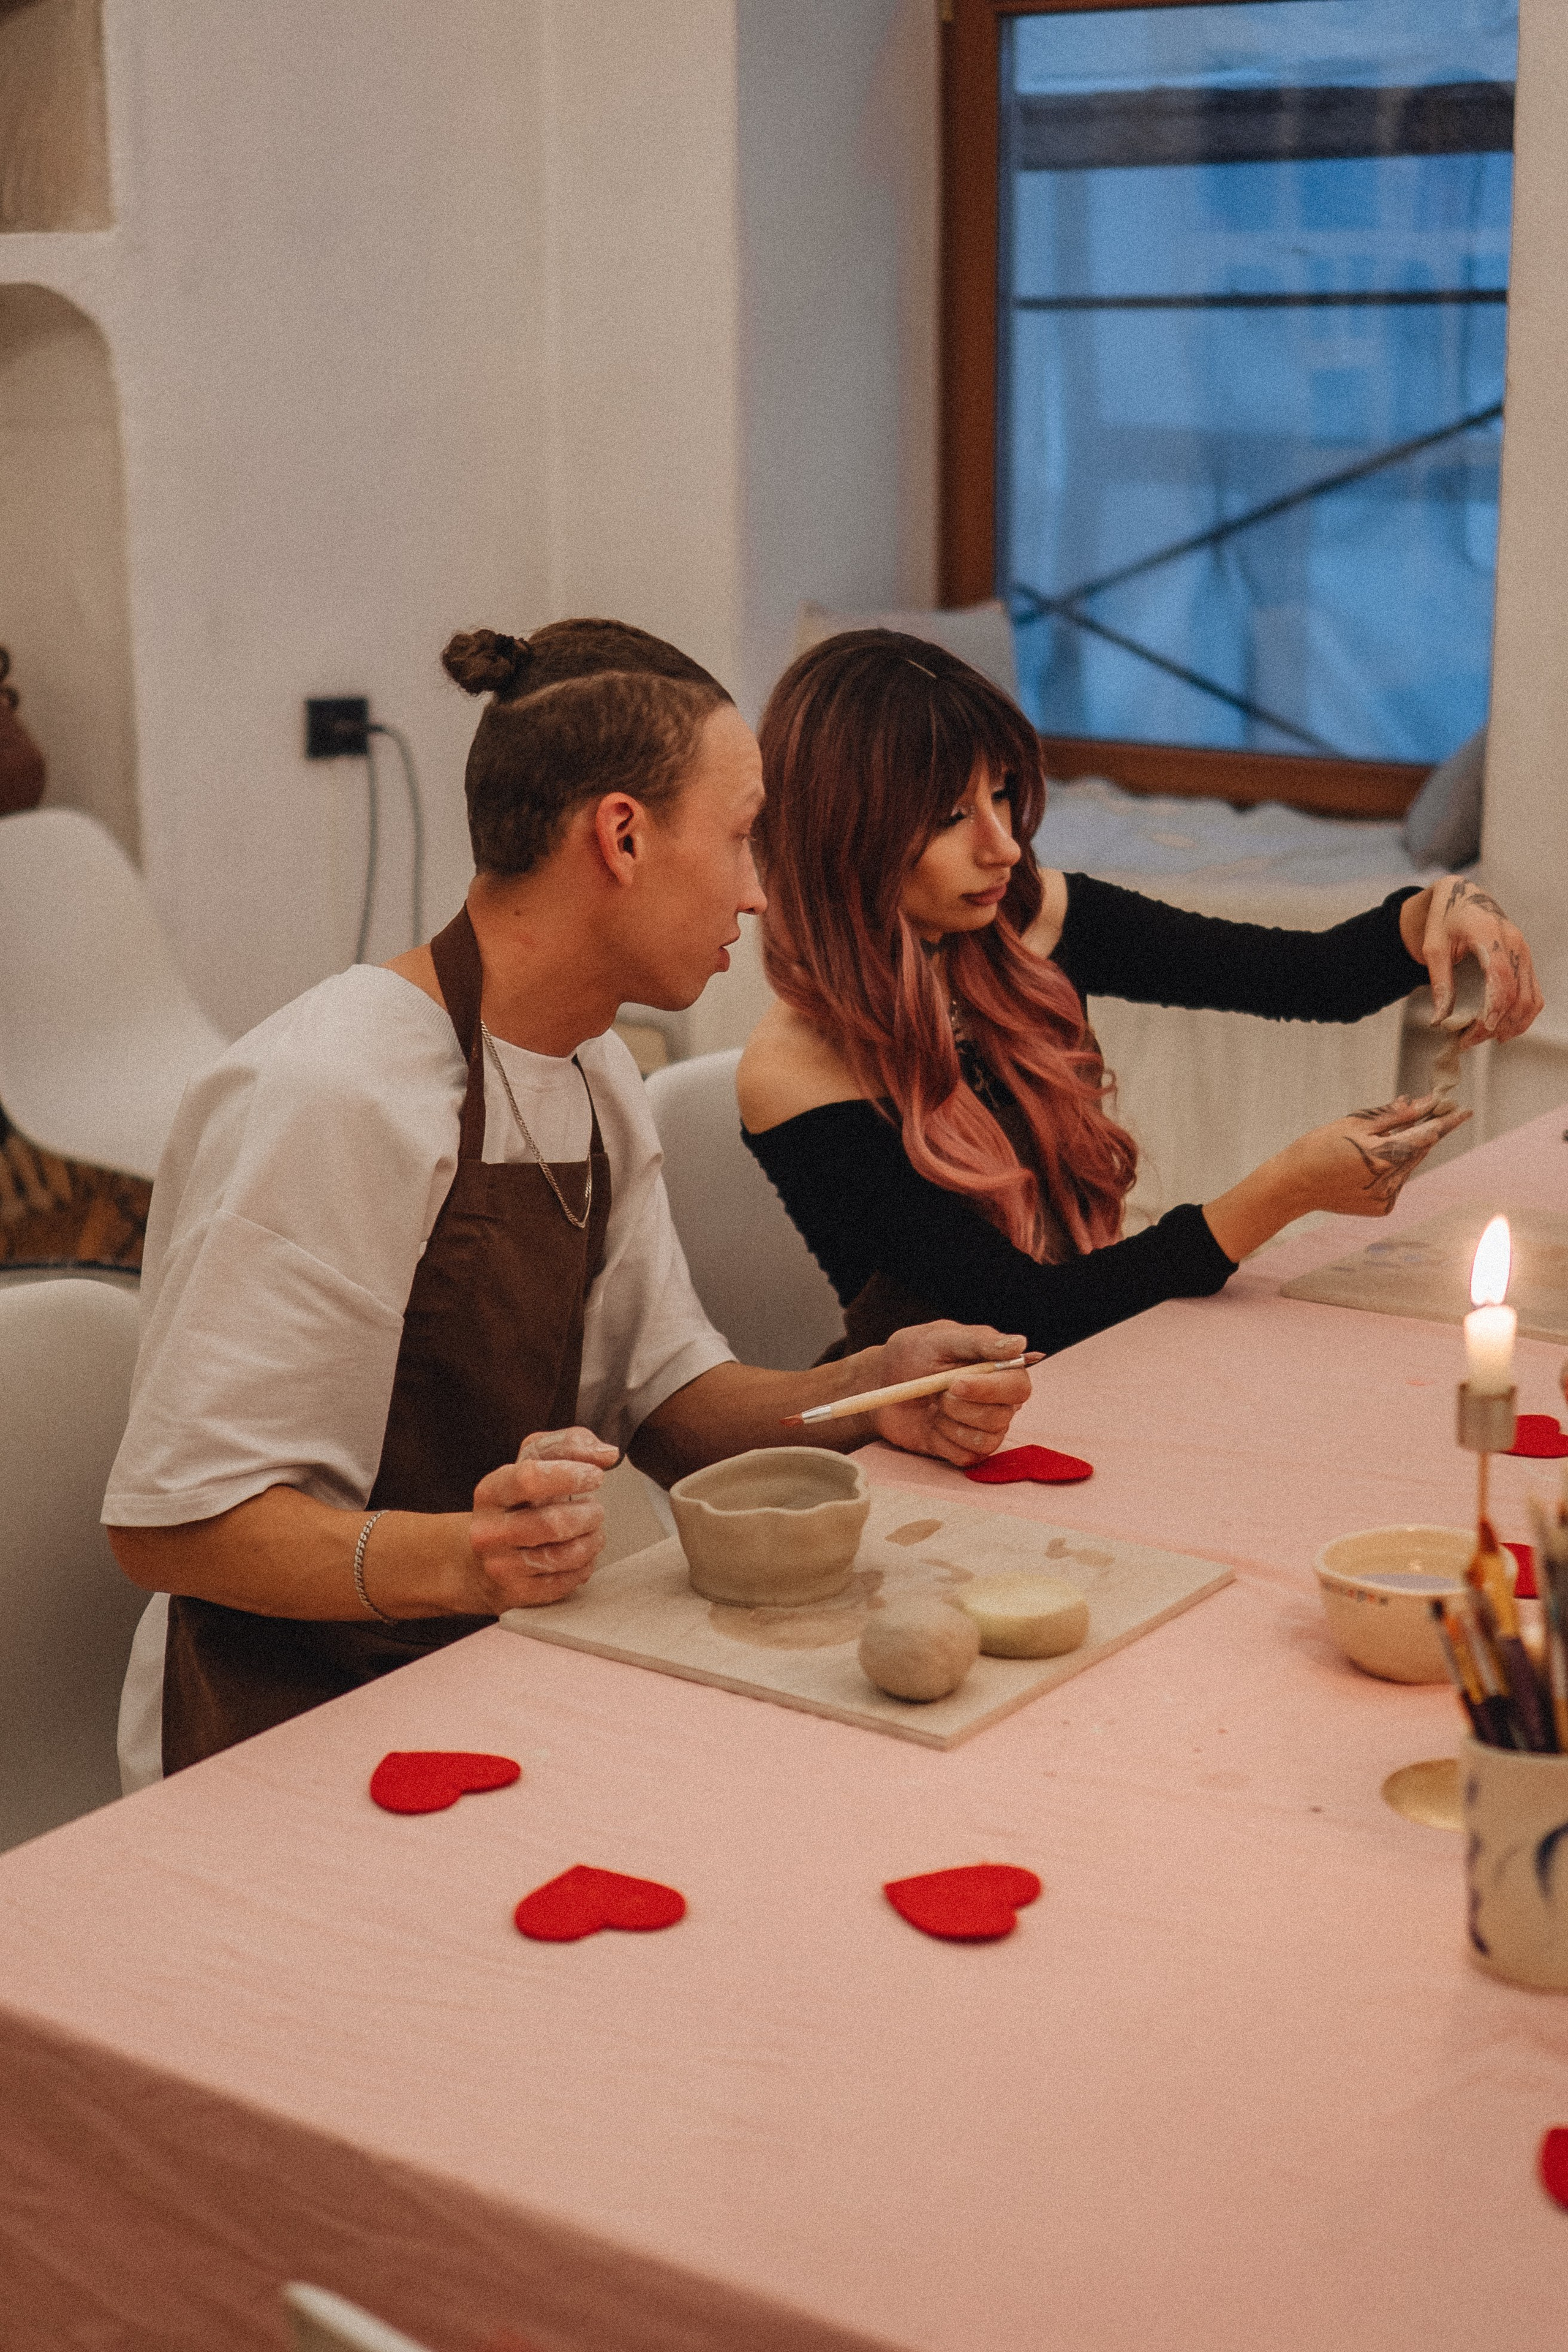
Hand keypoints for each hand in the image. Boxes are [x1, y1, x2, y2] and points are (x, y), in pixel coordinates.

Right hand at [464, 1426, 619, 1610]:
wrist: (484, 1558)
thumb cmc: (519, 1504)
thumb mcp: (533, 1463)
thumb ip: (568, 1446)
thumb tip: (607, 1454)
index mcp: (490, 1492)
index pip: (530, 1478)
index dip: (570, 1475)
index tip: (595, 1475)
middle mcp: (488, 1531)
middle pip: (552, 1523)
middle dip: (588, 1515)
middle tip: (596, 1510)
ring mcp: (500, 1566)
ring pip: (561, 1556)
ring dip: (591, 1541)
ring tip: (593, 1530)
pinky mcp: (516, 1594)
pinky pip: (564, 1582)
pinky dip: (584, 1566)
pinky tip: (583, 1555)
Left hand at [872, 1322, 1035, 1466]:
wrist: (882, 1384)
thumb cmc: (913, 1355)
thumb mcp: (941, 1339)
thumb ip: (979, 1342)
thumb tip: (1019, 1344)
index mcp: (1000, 1370)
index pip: (1018, 1387)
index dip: (990, 1389)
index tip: (956, 1383)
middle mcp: (999, 1400)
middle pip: (1002, 1416)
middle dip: (963, 1407)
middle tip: (938, 1394)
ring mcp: (984, 1427)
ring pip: (985, 1439)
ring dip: (951, 1423)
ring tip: (934, 1405)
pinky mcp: (967, 1449)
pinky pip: (966, 1455)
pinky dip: (943, 1441)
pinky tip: (932, 1424)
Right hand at [1279, 1093, 1471, 1219]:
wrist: (1294, 1184)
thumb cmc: (1320, 1147)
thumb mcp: (1355, 1123)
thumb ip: (1394, 1115)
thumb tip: (1423, 1103)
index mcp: (1386, 1157)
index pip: (1427, 1135)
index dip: (1446, 1121)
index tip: (1464, 1110)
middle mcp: (1392, 1182)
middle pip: (1420, 1151)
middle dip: (1423, 1132)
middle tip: (1427, 1112)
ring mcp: (1388, 1198)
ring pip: (1408, 1166)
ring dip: (1404, 1150)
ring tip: (1377, 1142)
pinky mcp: (1381, 1208)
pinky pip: (1396, 1182)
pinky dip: (1390, 1169)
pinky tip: (1367, 1165)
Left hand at [1406, 877, 1543, 1043]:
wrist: (1464, 896)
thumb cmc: (1446, 919)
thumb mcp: (1433, 947)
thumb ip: (1439, 982)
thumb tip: (1439, 1020)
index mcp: (1489, 933)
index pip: (1501, 976)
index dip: (1494, 1006)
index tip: (1478, 1030)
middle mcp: (1514, 943)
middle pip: (1517, 994)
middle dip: (1495, 1024)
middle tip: (1467, 1041)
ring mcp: (1524, 952)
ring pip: (1531, 998)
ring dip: (1511, 1025)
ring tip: (1484, 1038)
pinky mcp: (1526, 961)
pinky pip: (1534, 995)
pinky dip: (1522, 1016)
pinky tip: (1502, 1028)